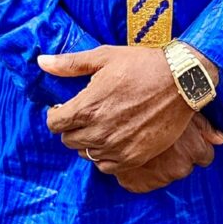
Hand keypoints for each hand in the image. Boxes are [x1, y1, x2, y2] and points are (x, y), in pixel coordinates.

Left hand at [39, 44, 216, 173]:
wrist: (181, 81)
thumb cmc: (141, 65)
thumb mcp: (104, 57)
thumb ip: (70, 64)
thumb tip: (42, 62)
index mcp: (88, 106)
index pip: (54, 123)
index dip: (57, 113)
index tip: (66, 107)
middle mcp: (99, 131)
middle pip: (67, 140)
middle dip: (72, 126)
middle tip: (87, 113)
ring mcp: (116, 147)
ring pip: (86, 153)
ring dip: (88, 140)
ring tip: (103, 123)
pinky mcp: (133, 157)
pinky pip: (106, 166)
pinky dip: (105, 155)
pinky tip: (114, 137)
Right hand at [114, 111, 222, 193]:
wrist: (122, 108)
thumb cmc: (158, 101)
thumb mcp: (185, 108)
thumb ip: (205, 127)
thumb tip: (222, 140)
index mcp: (195, 150)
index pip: (205, 156)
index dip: (194, 145)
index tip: (182, 137)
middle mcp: (180, 168)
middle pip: (184, 165)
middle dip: (176, 155)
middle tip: (163, 138)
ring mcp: (158, 178)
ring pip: (163, 173)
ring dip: (158, 163)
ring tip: (147, 144)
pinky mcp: (136, 184)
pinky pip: (141, 182)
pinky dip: (139, 171)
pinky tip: (135, 155)